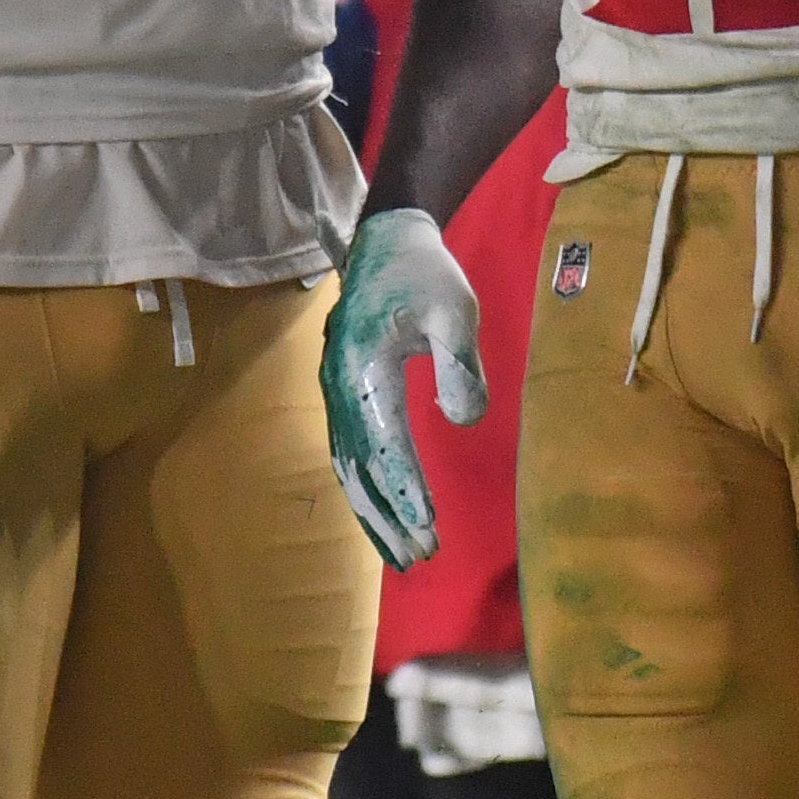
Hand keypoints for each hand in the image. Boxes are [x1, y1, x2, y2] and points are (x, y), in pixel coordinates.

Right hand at [321, 208, 484, 569]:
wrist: (385, 242)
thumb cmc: (425, 276)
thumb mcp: (455, 310)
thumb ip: (460, 365)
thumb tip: (463, 420)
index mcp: (365, 369)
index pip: (387, 445)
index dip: (407, 492)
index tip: (430, 530)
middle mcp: (340, 387)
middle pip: (360, 467)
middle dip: (389, 516)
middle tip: (422, 556)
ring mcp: (334, 392)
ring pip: (348, 467)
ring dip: (374, 512)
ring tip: (403, 554)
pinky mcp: (341, 394)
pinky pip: (348, 454)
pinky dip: (364, 490)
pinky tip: (383, 515)